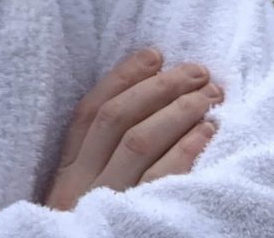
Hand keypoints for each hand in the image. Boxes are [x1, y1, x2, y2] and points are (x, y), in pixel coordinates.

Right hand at [44, 49, 221, 210]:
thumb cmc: (93, 232)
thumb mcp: (83, 199)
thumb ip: (100, 162)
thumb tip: (145, 107)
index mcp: (63, 176)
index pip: (89, 113)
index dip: (122, 78)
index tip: (154, 54)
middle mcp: (78, 188)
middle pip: (117, 120)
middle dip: (159, 88)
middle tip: (197, 71)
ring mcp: (105, 206)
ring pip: (139, 142)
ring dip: (178, 112)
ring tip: (210, 96)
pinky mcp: (135, 226)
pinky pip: (163, 179)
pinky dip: (186, 150)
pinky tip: (208, 134)